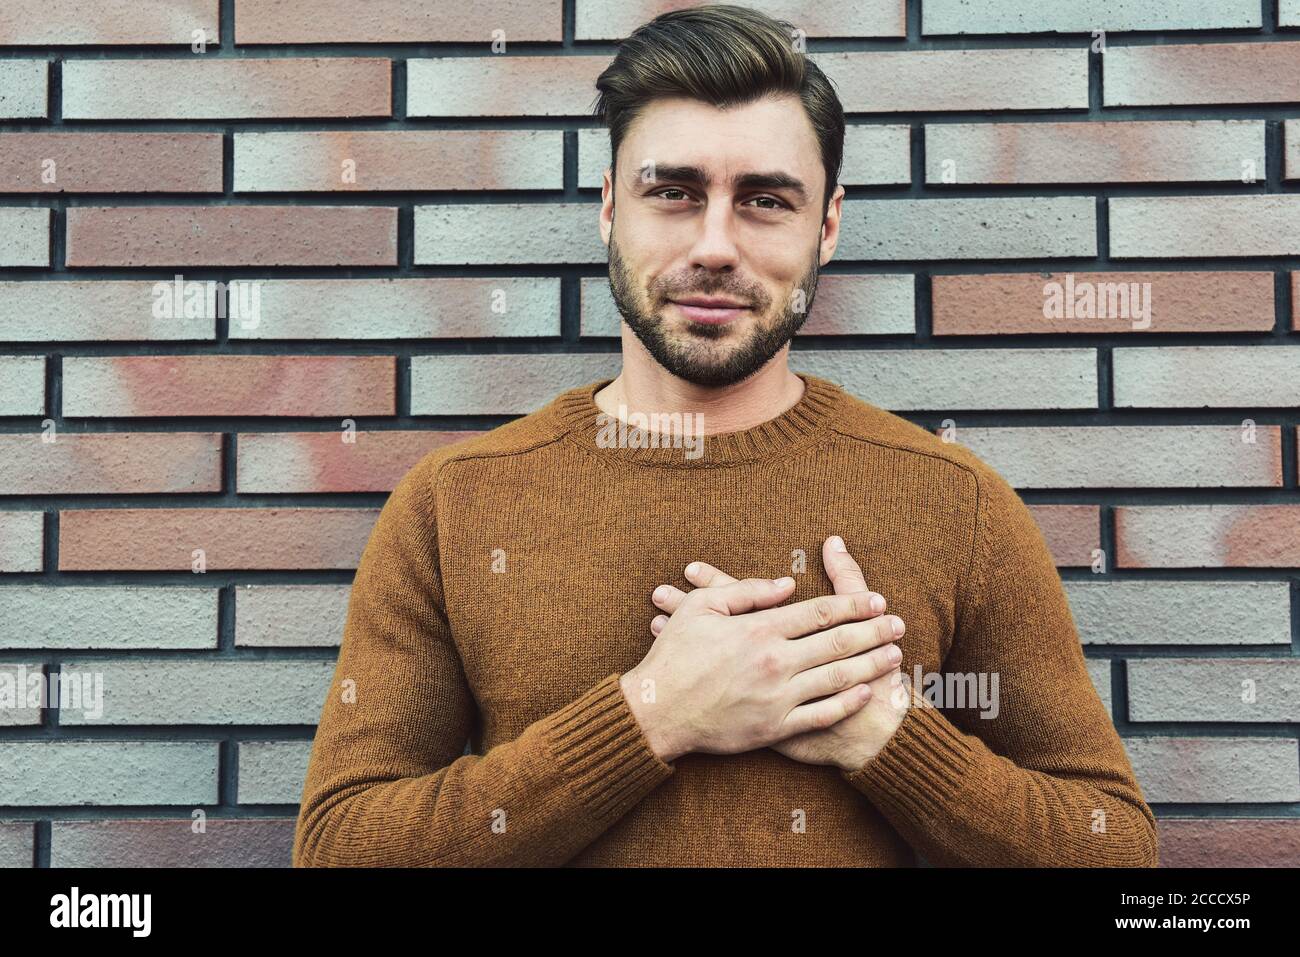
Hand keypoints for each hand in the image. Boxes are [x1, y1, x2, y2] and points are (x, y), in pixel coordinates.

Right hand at [648, 536, 913, 771]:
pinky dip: (846, 702)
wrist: (657, 710)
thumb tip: (787, 583)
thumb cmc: (674, 654)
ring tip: (894, 654)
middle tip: (899, 623)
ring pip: (836, 677)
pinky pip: (820, 714)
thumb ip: (745, 589)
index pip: (818, 612)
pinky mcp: (774, 728)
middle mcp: (774, 662)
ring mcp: (776, 697)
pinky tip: (864, 692)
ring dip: (870, 664)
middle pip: (837, 642)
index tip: (877, 599)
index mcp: (759, 629)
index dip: (852, 604)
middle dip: (873, 631)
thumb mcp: (700, 607)